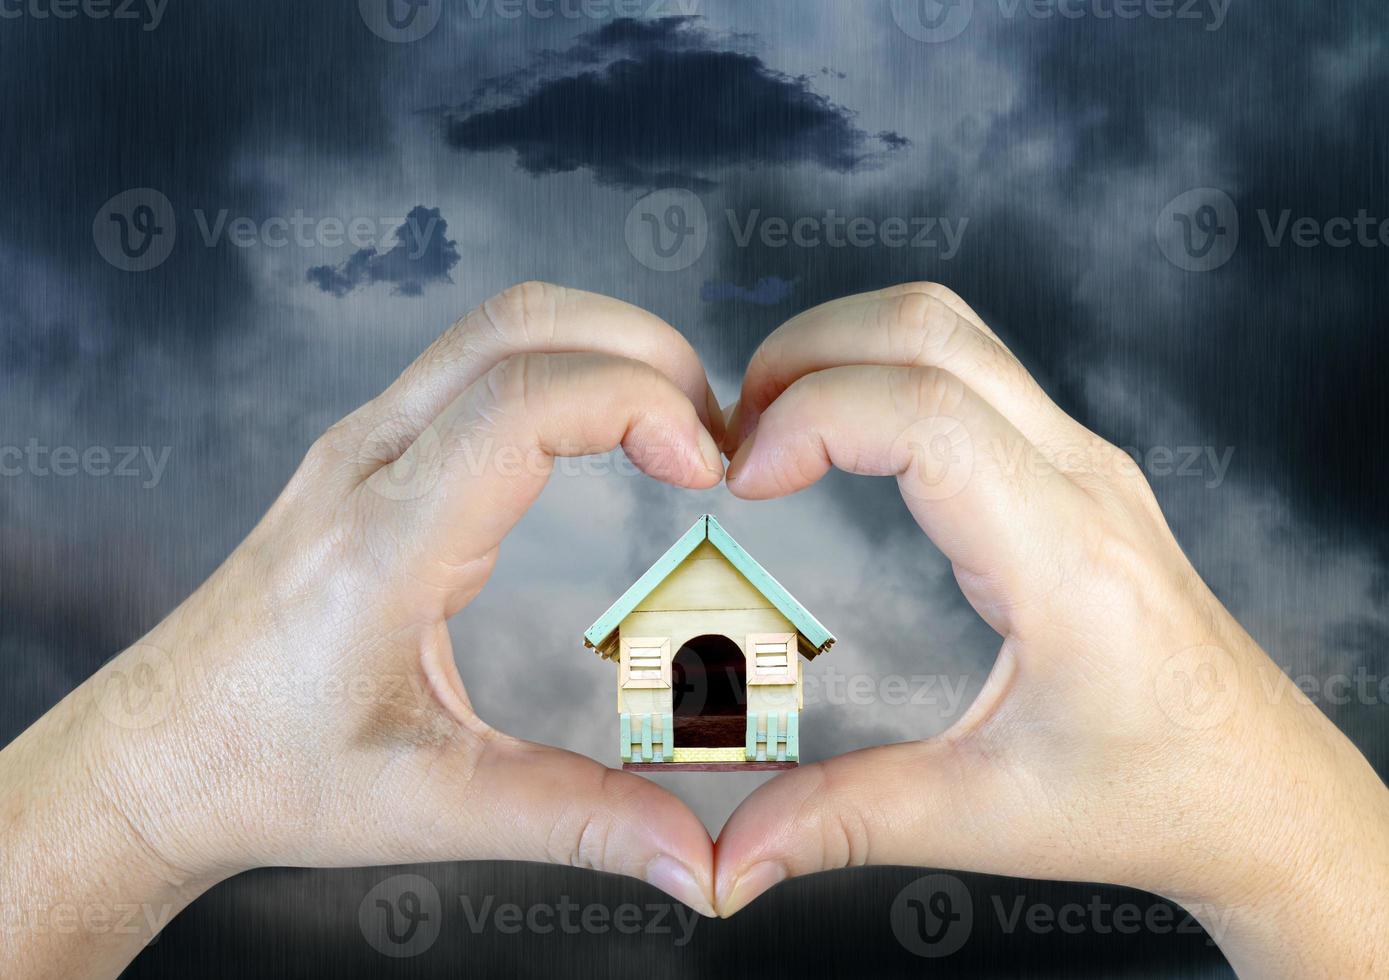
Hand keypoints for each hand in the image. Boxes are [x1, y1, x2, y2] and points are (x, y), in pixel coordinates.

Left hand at [0, 282, 724, 978]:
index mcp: (381, 544)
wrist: (156, 753)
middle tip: (715, 434)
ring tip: (676, 431)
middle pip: (519, 324)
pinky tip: (604, 435)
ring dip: (605, 350)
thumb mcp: (431, 807)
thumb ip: (575, 821)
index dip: (638, 403)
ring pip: (497, 327)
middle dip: (644, 351)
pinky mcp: (366, 453)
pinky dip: (563, 370)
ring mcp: (359, 447)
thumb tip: (693, 855)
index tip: (706, 467)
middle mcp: (365, 466)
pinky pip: (475, 364)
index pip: (523, 403)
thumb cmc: (264, 771)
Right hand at [713, 283, 1388, 976]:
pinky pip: (964, 366)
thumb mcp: (988, 818)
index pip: (927, 417)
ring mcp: (1082, 461)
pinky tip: (835, 443)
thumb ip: (845, 823)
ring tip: (769, 431)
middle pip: (928, 330)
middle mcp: (1082, 483)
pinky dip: (877, 373)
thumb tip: (731, 858)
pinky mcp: (1071, 465)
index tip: (742, 481)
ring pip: (948, 329)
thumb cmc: (1155, 796)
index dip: (810, 418)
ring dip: (840, 351)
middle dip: (803, 355)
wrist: (1261, 787)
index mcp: (1067, 564)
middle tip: (733, 439)